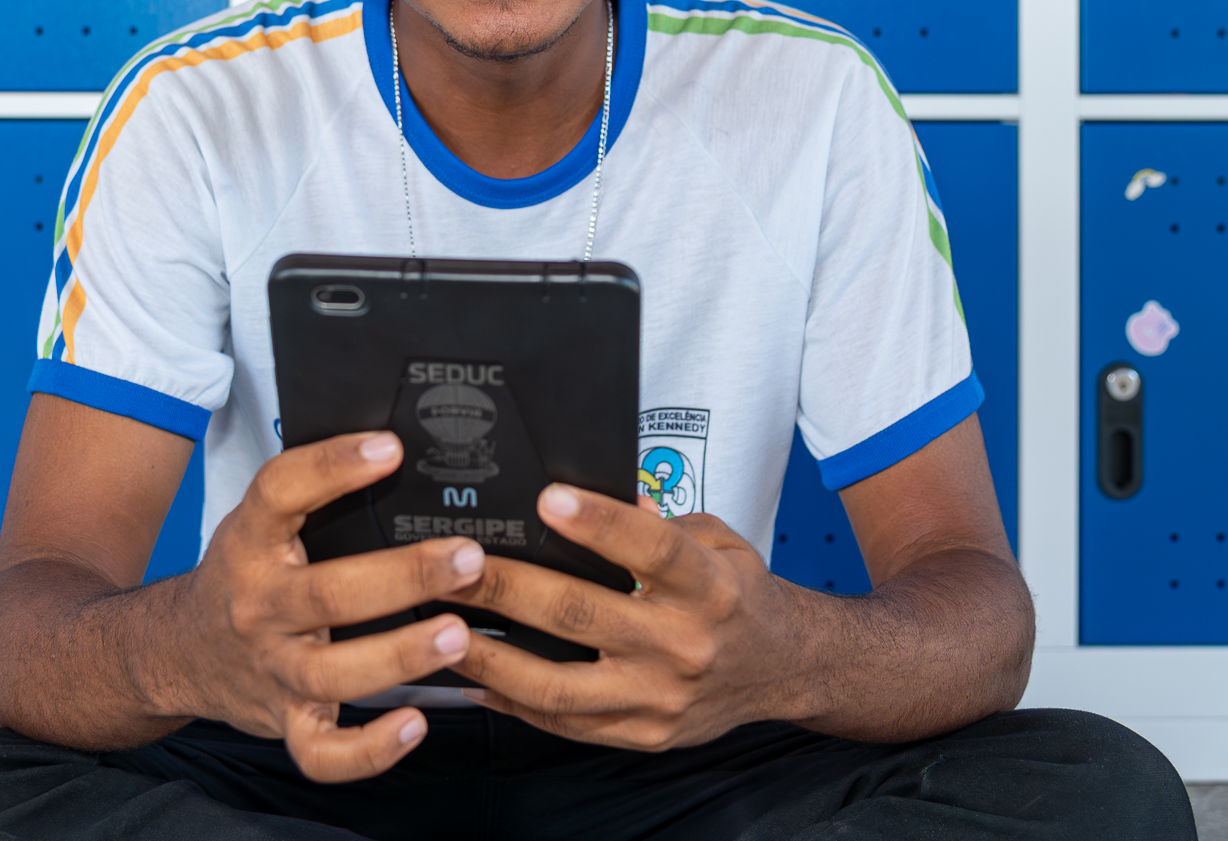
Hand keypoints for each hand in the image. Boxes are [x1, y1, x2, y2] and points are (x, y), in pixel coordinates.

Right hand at [166, 432, 485, 780]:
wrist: (175, 651)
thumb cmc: (242, 576)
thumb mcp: (259, 524)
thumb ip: (312, 495)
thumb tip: (398, 450)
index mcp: (250, 543)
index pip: (281, 492)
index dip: (333, 466)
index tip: (391, 448)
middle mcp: (258, 606)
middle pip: (328, 593)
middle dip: (405, 576)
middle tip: (467, 558)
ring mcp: (272, 669)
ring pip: (331, 674)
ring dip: (400, 655)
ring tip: (458, 634)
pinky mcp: (285, 721)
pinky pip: (322, 752)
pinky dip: (369, 750)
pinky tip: (416, 725)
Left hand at [451, 483, 806, 750]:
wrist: (785, 667)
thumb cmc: (738, 595)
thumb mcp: (717, 542)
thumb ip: (659, 522)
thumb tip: (599, 493)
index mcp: (705, 585)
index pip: (649, 547)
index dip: (597, 523)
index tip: (546, 498)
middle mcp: (682, 643)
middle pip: (582, 614)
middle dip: (508, 587)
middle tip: (454, 564)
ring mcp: (659, 697)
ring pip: (559, 685)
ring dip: (492, 656)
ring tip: (442, 631)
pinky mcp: (643, 734)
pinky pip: (566, 723)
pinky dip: (514, 703)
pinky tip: (474, 678)